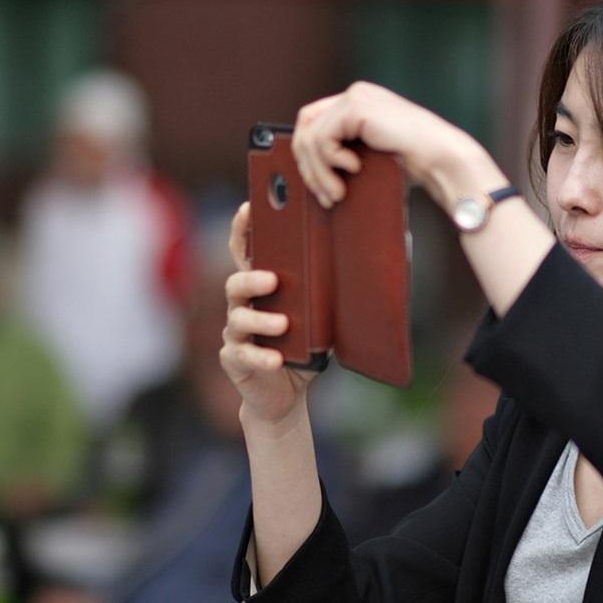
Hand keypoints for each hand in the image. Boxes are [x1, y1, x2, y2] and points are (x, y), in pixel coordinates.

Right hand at [220, 202, 315, 426]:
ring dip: (261, 320)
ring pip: (239, 319)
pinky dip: (261, 357)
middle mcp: (242, 307)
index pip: (246, 253)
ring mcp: (235, 335)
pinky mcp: (235, 362)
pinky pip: (245, 356)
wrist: (286, 394)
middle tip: (273, 279)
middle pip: (236, 283)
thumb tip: (366, 269)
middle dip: (251, 278)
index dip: (243, 230)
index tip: (249, 208)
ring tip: (283, 323)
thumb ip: (329, 295)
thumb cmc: (303, 348)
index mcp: (261, 289)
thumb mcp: (320, 318)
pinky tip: (277, 360)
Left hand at [291, 81, 507, 211]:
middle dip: (309, 168)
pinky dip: (330, 160)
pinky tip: (353, 169)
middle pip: (305, 127)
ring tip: (338, 193)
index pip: (313, 123)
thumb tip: (313, 173)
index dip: (308, 158)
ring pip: (310, 136)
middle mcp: (355, 95)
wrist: (441, 158)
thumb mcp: (371, 157)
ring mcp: (355, 97)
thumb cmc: (414, 164)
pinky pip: (322, 137)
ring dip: (319, 172)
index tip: (321, 189)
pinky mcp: (357, 107)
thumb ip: (347, 154)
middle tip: (326, 196)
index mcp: (358, 104)